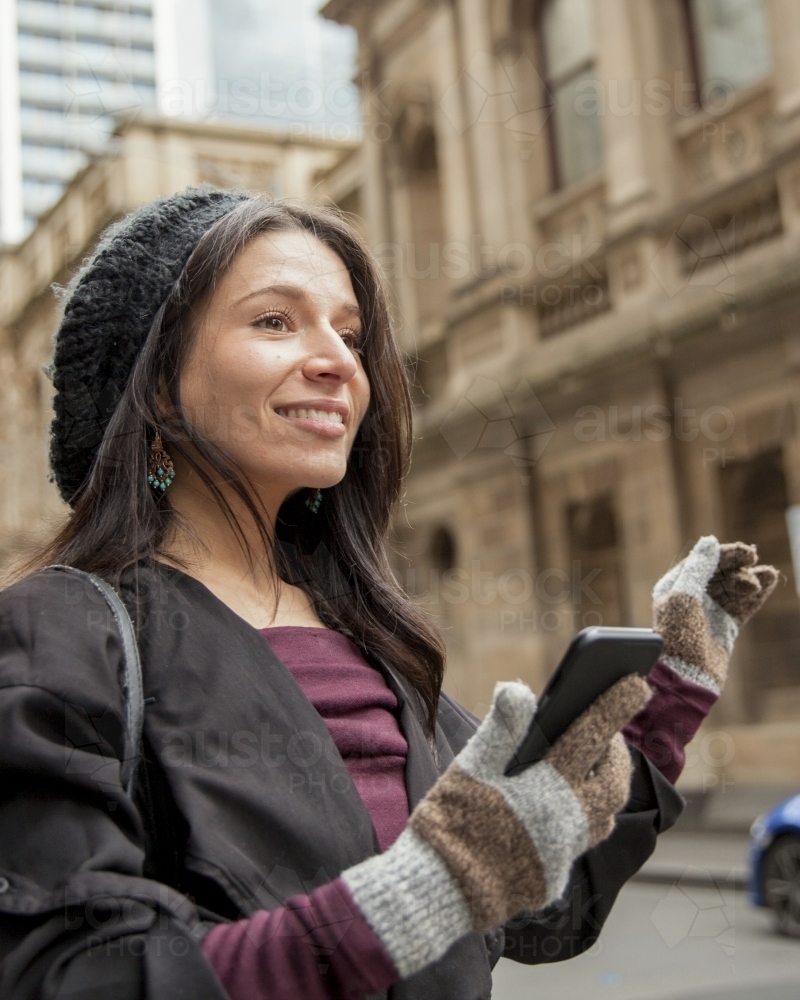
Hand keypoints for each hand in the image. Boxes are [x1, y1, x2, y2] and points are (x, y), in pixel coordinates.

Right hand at [341, 673, 650, 978]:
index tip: (635, 681)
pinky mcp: (554, 875)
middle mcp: (568, 821)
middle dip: (615, 751)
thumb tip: (519, 689)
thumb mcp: (472, 767)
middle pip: (612, 780)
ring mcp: (564, 852)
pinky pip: (582, 841)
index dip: (615, 705)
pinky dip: (583, 816)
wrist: (439, 890)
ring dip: (605, 785)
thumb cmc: (452, 821)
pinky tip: (566, 806)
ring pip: (605, 814)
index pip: (591, 735)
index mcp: (548, 786)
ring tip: (593, 766)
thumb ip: (500, 728)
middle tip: (607, 732)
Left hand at [652, 536, 778, 693]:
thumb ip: (698, 569)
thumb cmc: (677, 636)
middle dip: (737, 566)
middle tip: (753, 559)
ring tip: (767, 574)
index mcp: (674, 586)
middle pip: (719, 573)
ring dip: (750, 579)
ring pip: (734, 589)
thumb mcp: (684, 596)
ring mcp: (709, 612)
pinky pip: (743, 606)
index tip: (744, 552)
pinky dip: (755, 595)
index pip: (702, 562)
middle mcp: (691, 597)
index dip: (723, 554)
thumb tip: (709, 541)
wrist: (685, 676)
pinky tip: (769, 582)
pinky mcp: (725, 627)